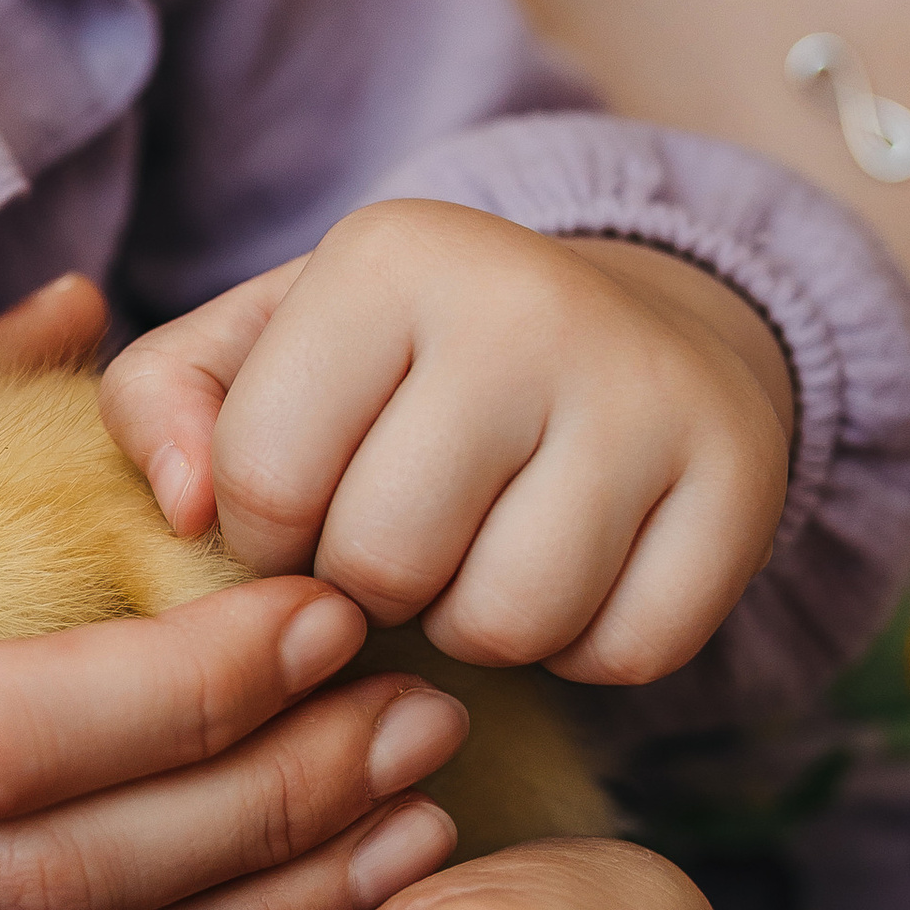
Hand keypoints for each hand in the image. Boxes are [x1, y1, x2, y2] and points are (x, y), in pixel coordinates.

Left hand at [102, 208, 796, 685]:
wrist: (632, 328)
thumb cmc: (403, 363)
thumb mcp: (265, 350)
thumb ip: (164, 410)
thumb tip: (184, 512)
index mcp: (392, 254)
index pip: (259, 481)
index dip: (263, 534)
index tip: (306, 501)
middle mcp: (532, 302)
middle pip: (382, 564)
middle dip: (370, 586)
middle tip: (404, 535)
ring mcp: (652, 391)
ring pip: (506, 624)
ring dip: (474, 627)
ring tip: (484, 551)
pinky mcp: (745, 481)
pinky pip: (625, 655)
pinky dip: (587, 650)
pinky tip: (581, 572)